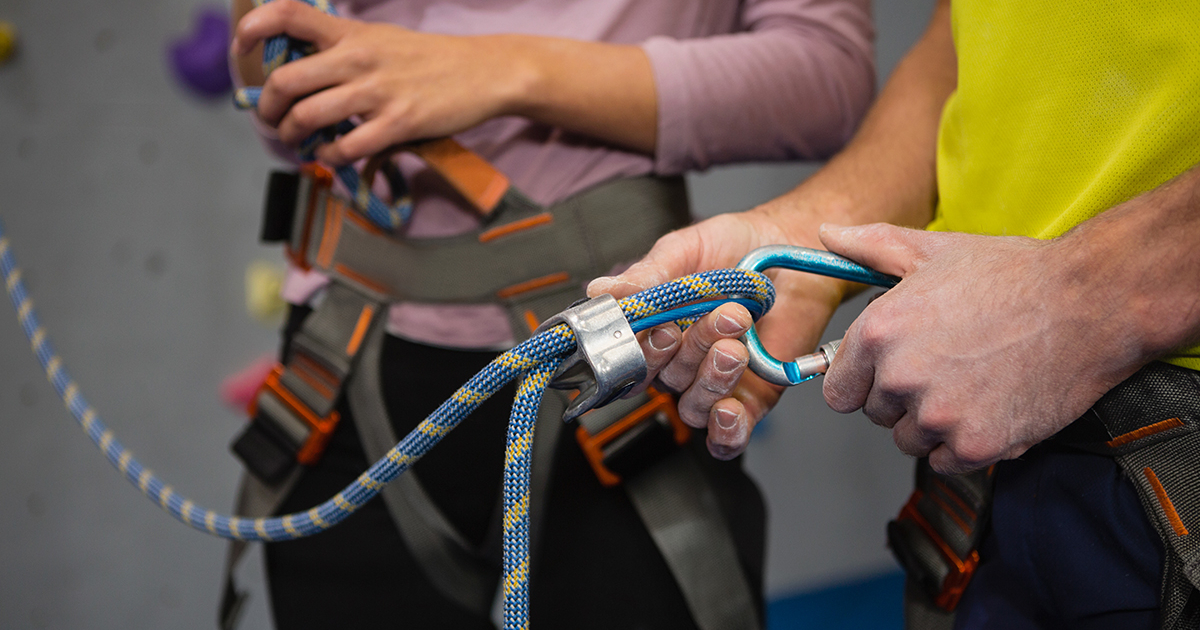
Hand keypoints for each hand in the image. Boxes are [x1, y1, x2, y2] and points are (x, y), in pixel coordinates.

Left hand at [232, 0, 534, 164]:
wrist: (484, 71)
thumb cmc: (429, 60)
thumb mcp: (381, 39)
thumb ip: (341, 49)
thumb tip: (300, 71)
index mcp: (351, 33)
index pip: (287, 14)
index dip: (252, 29)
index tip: (241, 49)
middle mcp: (358, 59)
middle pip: (286, 81)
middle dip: (268, 108)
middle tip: (271, 119)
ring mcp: (377, 93)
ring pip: (309, 118)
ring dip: (294, 136)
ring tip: (299, 141)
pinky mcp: (398, 124)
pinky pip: (346, 148)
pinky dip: (330, 157)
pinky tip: (334, 155)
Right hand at [589, 210, 845, 459]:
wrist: (792, 245)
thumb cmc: (737, 246)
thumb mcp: (686, 251)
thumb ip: (648, 274)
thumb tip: (603, 290)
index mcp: (656, 329)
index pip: (630, 357)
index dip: (640, 351)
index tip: (661, 327)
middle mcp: (682, 360)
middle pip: (665, 380)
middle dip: (689, 352)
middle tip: (719, 318)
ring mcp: (716, 381)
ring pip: (694, 405)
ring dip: (712, 379)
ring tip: (738, 344)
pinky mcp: (753, 399)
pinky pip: (728, 436)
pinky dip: (726, 432)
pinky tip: (729, 411)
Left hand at [819, 223, 1146, 473]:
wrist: (1090, 303)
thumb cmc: (1014, 276)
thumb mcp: (932, 251)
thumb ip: (871, 247)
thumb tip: (829, 233)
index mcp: (878, 333)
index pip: (838, 391)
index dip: (864, 383)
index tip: (887, 375)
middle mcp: (900, 376)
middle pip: (876, 415)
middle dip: (903, 399)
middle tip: (946, 368)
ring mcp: (938, 415)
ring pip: (911, 441)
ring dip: (933, 425)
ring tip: (972, 384)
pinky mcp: (976, 444)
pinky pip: (947, 462)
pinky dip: (965, 445)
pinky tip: (990, 407)